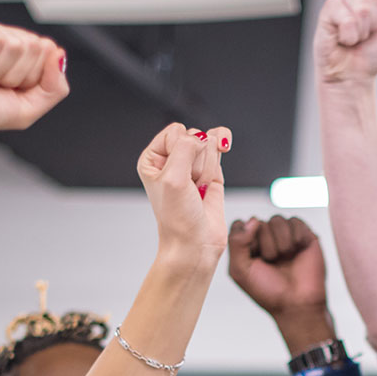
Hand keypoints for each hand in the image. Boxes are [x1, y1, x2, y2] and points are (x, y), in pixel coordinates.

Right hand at [0, 6, 68, 137]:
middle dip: (16, 75)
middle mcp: (2, 37)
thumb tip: (59, 55)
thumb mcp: (28, 107)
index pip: (47, 54)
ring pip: (18, 45)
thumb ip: (55, 86)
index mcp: (16, 54)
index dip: (30, 80)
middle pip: (36, 48)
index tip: (4, 88)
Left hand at [140, 123, 232, 267]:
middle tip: (192, 186)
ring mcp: (192, 165)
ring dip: (208, 164)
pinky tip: (223, 151)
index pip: (174, 131)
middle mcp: (171, 160)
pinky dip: (222, 149)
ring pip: (208, 142)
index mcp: (153, 159)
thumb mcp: (173, 178)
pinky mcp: (210, 172)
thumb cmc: (178, 218)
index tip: (179, 175)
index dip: (182, 150)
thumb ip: (185, 148)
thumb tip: (204, 136)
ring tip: (201, 187)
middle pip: (193, 136)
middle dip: (197, 160)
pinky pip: (219, 148)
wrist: (195, 244)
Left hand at [228, 215, 335, 348]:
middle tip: (273, 264)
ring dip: (281, 243)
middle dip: (265, 245)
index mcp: (247, 246)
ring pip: (277, 220)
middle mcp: (266, 238)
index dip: (245, 241)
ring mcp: (285, 236)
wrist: (298, 304)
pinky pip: (295, 222)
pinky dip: (296, 238)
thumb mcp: (240, 271)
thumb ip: (236, 242)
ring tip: (286, 258)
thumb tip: (253, 220)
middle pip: (258, 222)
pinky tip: (298, 251)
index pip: (240, 225)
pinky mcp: (304, 235)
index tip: (254, 261)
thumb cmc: (268, 291)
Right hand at [314, 0, 376, 87]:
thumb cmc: (372, 54)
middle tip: (367, 33)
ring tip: (355, 36)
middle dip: (375, 22)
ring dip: (362, 31)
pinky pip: (347, 19)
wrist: (355, 76)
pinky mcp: (328, 10)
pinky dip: (349, 36)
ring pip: (362, 8)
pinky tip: (344, 38)